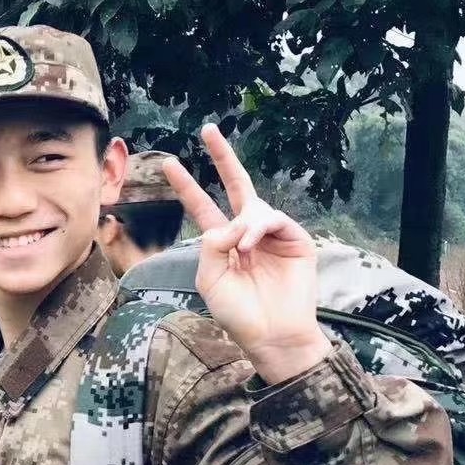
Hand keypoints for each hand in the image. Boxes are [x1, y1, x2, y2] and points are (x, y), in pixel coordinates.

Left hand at [163, 124, 329, 384]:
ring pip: (253, 208)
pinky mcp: (295, 239)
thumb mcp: (210, 280)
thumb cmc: (238, 313)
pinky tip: (250, 246)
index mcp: (222, 243)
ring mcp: (272, 234)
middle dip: (222, 157)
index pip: (202, 206)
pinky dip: (258, 230)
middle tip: (208, 130)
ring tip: (241, 250)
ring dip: (243, 225)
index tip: (169, 163)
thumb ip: (209, 247)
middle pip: (235, 185)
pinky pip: (273, 220)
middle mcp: (246, 233)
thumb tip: (227, 223)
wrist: (272, 333)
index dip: (187, 185)